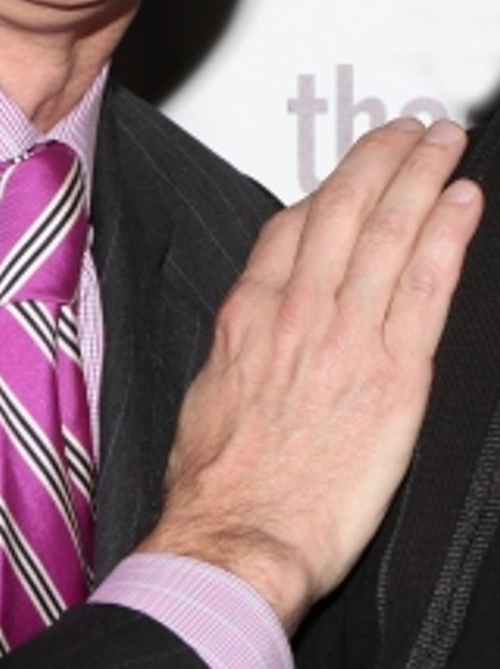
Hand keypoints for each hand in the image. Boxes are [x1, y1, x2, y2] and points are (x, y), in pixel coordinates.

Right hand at [140, 119, 483, 633]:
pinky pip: (426, 285)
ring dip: (422, 176)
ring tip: (445, 143)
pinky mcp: (394, 374)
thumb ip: (242, 352)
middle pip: (346, 211)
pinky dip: (446, 235)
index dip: (332, 189)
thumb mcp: (208, 398)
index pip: (293, 228)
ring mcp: (348, 337)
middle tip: (413, 128)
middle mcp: (298, 315)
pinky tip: (462, 204)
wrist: (238, 540)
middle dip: (383, 160)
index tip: (354, 170)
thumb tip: (258, 336)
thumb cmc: (219, 489)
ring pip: (389, 232)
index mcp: (249, 318)